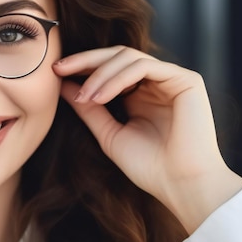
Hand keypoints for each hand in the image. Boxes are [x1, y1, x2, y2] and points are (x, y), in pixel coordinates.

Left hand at [52, 46, 241, 232]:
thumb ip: (88, 108)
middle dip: (85, 60)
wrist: (180, 186)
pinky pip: (144, 67)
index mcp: (141, 93)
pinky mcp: (186, 80)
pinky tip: (100, 96)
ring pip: (129, 57)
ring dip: (100, 74)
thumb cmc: (148, 166)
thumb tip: (63, 85)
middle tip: (60, 68)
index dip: (82, 66)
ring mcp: (172, 79)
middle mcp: (157, 82)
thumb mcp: (108, 133)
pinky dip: (117, 78)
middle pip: (117, 55)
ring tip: (85, 97)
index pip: (109, 66)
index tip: (55, 72)